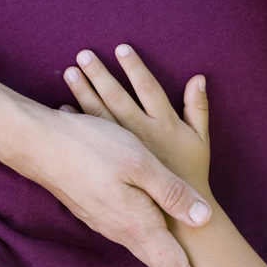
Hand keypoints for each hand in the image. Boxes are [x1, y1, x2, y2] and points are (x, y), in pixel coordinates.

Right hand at [27, 106, 214, 266]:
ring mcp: (109, 223)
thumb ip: (171, 192)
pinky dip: (155, 247)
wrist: (37, 142)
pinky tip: (161, 242)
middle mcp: (123, 231)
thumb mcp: (140, 163)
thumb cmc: (90, 147)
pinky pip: (136, 236)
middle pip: (163, 266)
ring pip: (150, 251)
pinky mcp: (100, 211)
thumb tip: (204, 219)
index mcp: (137, 224)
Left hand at [64, 45, 211, 195]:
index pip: (148, 88)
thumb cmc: (192, 175)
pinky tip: (65, 108)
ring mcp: (122, 150)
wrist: (178, 219)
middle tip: (83, 54)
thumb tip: (199, 77)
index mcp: (163, 125)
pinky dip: (78, 120)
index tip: (121, 48)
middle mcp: (140, 134)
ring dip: (84, 92)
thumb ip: (199, 109)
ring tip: (71, 71)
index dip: (135, 67)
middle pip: (117, 98)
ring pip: (99, 115)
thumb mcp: (201, 141)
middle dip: (100, 74)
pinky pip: (90, 138)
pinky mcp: (111, 164)